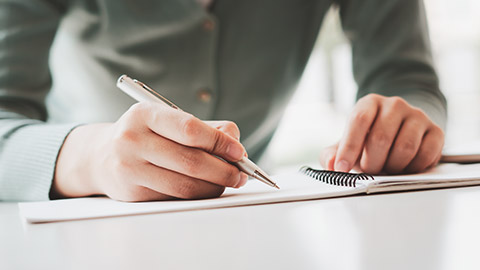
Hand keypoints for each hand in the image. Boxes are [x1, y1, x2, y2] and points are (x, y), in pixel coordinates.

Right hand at [52, 102, 247, 200]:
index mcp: (145, 114)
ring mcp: (129, 168)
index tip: (239, 152)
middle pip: (190, 161)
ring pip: (184, 185)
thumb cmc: (146, 135)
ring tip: (228, 182)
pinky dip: (197, 194)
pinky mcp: (132, 192)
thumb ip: (206, 129)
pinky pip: (174, 197)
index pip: (190, 129)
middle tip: (241, 174)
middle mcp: (132, 139)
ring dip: (214, 187)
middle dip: (224, 170)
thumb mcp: (169, 120)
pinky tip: (206, 188)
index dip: (219, 142)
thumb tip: (236, 146)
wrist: (102, 156)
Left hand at [320, 94, 443, 173]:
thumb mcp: (347, 144)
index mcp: (370, 103)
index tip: (342, 168)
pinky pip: (425, 155)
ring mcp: (417, 116)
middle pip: (381, 138)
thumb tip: (331, 164)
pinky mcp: (435, 131)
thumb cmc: (369, 140)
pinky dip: (412, 168)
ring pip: (405, 148)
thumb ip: (332, 154)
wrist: (399, 132)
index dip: (349, 147)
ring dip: (392, 167)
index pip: (359, 120)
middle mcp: (394, 104)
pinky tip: (404, 168)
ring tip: (386, 168)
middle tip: (370, 170)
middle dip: (372, 162)